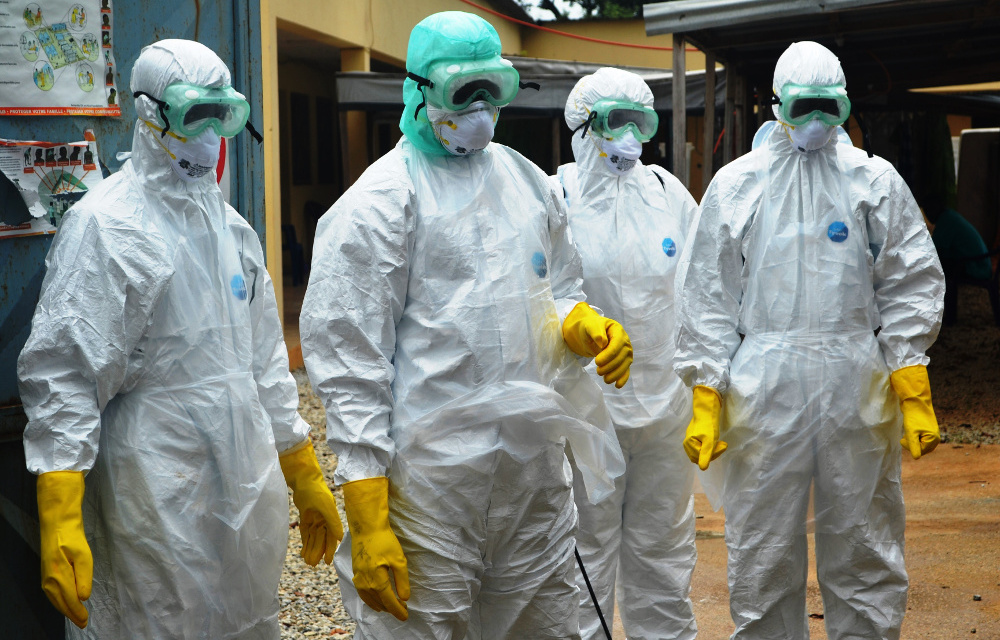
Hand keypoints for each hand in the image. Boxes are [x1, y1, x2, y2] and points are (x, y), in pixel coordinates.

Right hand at [37, 471, 91, 628]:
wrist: (57, 524)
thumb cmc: (73, 538)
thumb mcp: (85, 556)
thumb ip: (84, 578)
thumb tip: (83, 598)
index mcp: (58, 577)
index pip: (70, 600)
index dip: (78, 612)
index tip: (86, 620)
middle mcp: (49, 581)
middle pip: (61, 603)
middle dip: (72, 614)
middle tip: (83, 623)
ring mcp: (46, 578)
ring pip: (56, 600)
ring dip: (66, 610)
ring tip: (77, 617)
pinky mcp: (46, 574)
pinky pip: (53, 594)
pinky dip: (60, 602)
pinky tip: (66, 604)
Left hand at [279, 440, 343, 564]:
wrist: (304, 480)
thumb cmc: (316, 491)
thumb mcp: (326, 507)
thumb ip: (333, 522)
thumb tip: (340, 538)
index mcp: (331, 517)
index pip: (331, 537)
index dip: (329, 550)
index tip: (327, 562)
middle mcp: (324, 519)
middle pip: (321, 539)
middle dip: (317, 551)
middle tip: (312, 564)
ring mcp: (314, 518)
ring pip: (313, 538)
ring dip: (310, 549)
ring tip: (307, 561)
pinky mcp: (305, 517)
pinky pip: (305, 532)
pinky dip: (305, 541)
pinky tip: (303, 551)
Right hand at [342, 477, 409, 620]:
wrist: (366, 527)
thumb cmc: (384, 540)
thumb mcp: (398, 560)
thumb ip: (402, 581)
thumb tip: (404, 598)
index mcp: (376, 581)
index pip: (389, 602)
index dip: (398, 610)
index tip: (406, 616)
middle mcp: (365, 583)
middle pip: (379, 603)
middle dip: (391, 608)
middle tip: (403, 610)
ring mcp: (358, 579)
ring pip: (369, 600)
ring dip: (380, 606)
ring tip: (390, 607)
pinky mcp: (355, 573)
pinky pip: (362, 593)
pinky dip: (370, 600)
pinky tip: (375, 599)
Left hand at [562, 302, 633, 387]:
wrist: (589, 332)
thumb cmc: (590, 327)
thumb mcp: (590, 326)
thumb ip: (596, 332)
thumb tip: (602, 343)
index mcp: (618, 331)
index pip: (617, 345)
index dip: (608, 355)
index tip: (597, 362)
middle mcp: (625, 341)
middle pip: (621, 357)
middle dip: (610, 366)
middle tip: (598, 371)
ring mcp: (625, 352)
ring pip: (624, 365)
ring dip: (615, 374)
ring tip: (605, 379)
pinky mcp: (623, 361)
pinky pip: (626, 370)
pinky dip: (623, 378)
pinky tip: (617, 385)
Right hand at [683, 385, 727, 469]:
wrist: (707, 410)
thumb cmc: (708, 425)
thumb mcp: (710, 440)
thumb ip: (706, 454)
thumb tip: (703, 469)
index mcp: (688, 444)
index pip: (701, 458)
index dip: (713, 454)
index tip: (723, 445)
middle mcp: (687, 445)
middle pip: (700, 457)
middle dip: (713, 452)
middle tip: (722, 443)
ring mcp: (689, 442)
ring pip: (701, 454)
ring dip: (712, 450)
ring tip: (719, 442)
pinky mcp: (694, 439)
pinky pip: (701, 449)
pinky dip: (709, 447)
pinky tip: (714, 441)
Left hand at [890, 365, 939, 458]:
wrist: (915, 402)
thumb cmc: (913, 417)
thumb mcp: (911, 433)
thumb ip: (914, 446)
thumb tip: (916, 458)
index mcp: (934, 439)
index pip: (920, 452)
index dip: (910, 447)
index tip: (903, 439)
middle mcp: (935, 437)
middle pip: (921, 449)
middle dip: (911, 444)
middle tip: (904, 436)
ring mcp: (931, 433)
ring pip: (919, 444)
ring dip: (911, 440)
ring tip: (908, 431)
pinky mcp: (927, 430)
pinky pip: (919, 438)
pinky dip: (913, 436)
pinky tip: (910, 429)